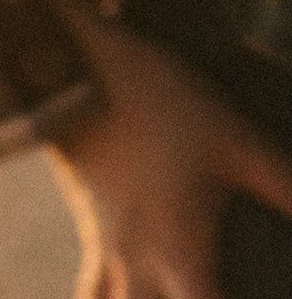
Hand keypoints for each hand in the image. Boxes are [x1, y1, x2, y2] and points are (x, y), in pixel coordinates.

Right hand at [54, 0, 291, 298]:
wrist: (72, 67)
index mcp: (180, 254)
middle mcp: (139, 263)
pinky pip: (95, 286)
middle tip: (202, 297)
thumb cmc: (158, 103)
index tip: (262, 298)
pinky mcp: (90, 225)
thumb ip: (287, 185)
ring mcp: (106, 246)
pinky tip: (130, 291)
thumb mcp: (238, 140)